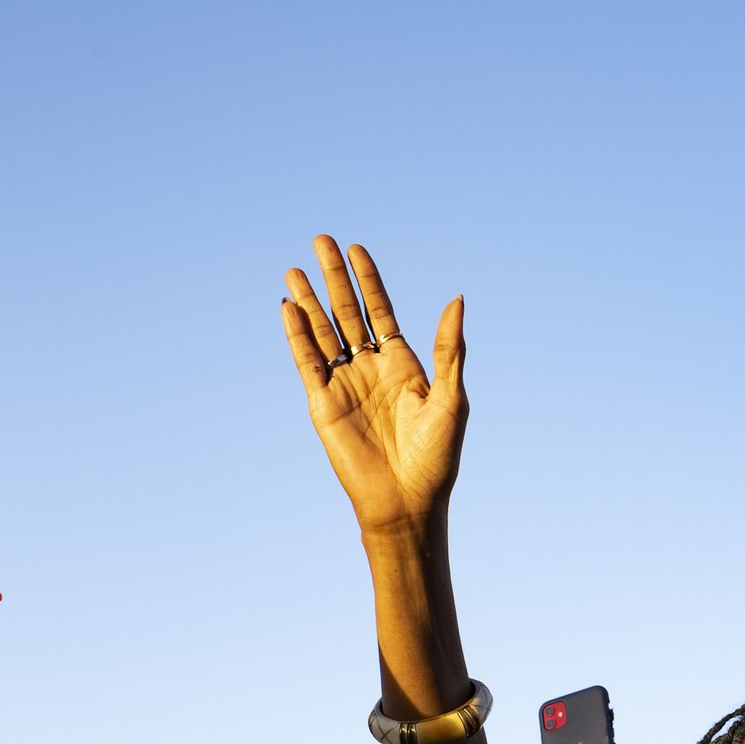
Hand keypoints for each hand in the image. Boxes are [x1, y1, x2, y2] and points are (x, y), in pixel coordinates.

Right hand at [280, 237, 467, 537]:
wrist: (407, 502)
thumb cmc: (436, 457)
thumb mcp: (451, 398)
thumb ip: (448, 348)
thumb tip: (457, 298)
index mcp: (403, 364)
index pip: (379, 310)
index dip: (368, 280)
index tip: (356, 249)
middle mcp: (370, 369)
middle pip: (347, 313)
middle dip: (334, 278)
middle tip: (320, 240)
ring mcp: (345, 385)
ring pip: (322, 333)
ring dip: (308, 302)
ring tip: (294, 270)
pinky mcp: (323, 405)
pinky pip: (307, 363)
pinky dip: (297, 336)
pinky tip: (288, 308)